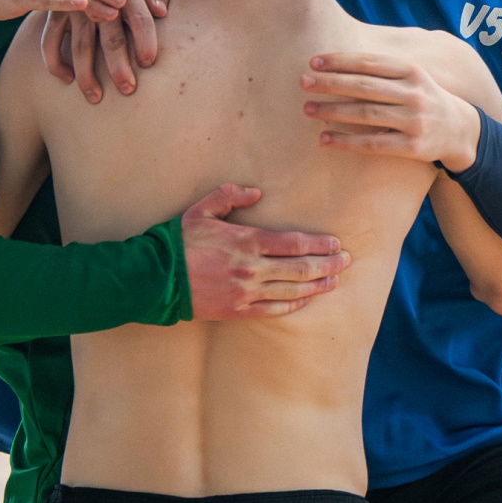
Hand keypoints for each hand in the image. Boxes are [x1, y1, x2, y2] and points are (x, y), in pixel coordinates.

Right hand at [37, 0, 171, 103]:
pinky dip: (55, 62)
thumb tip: (162, 12)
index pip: (139, 18)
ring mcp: (73, 6)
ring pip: (79, 45)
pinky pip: (49, 41)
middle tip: (127, 90)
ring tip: (95, 97)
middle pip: (110, 37)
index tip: (149, 63)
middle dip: (118, 66)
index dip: (145, 41)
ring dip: (86, 73)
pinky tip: (66, 80)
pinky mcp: (54, 12)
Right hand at [181, 184, 350, 319]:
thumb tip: (256, 191)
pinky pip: (273, 310)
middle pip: (301, 268)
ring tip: (335, 281)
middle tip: (347, 262)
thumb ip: (229, 195)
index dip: (319, 244)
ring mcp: (245, 292)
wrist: (154, 278)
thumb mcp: (201, 209)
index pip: (294, 243)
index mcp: (246, 241)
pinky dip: (293, 305)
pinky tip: (306, 300)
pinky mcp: (236, 311)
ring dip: (317, 286)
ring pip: (292, 291)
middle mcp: (251, 269)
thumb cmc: (178, 241)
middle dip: (328, 265)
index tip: (336, 244)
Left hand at [303, 53, 482, 170]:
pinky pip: (374, 144)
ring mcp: (414, 121)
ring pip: (366, 114)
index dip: (341, 61)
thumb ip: (385, 69)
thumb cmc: (426, 99)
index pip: (370, 63)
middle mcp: (415, 94)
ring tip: (308, 109)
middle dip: (331, 83)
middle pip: (365, 87)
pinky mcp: (413, 147)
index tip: (314, 61)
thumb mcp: (414, 77)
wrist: (461, 130)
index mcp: (413, 72)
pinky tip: (325, 138)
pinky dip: (347, 141)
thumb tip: (339, 60)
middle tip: (303, 82)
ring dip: (333, 111)